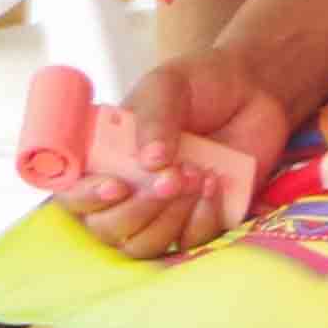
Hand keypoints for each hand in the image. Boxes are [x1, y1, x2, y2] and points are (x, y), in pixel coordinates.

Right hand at [66, 53, 291, 261]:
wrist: (255, 88)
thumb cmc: (200, 84)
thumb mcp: (169, 85)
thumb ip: (155, 117)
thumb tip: (151, 161)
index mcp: (103, 158)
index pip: (72, 195)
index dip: (87, 198)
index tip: (118, 185)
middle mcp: (126, 190)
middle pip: (106, 229)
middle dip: (139, 209)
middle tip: (174, 176)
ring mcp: (161, 208)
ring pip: (144, 244)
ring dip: (171, 216)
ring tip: (199, 174)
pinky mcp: (200, 217)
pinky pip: (190, 241)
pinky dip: (202, 218)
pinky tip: (215, 184)